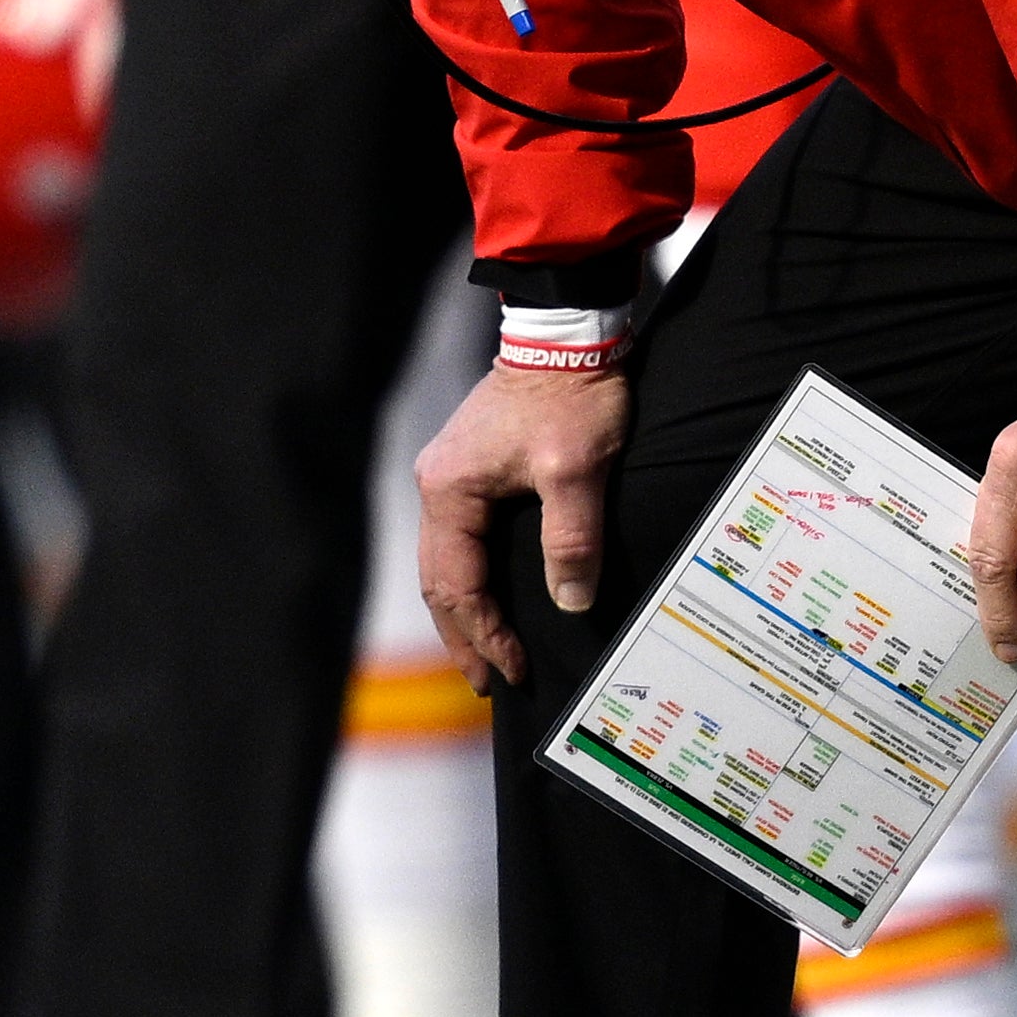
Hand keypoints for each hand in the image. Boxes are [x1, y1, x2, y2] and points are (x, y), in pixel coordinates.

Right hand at [412, 364, 631, 689]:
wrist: (569, 335)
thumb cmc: (571, 395)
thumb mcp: (578, 469)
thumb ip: (572, 538)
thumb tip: (570, 601)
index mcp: (451, 491)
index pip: (459, 585)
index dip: (485, 633)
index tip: (515, 669)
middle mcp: (439, 486)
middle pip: (439, 581)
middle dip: (463, 634)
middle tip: (489, 681)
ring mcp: (452, 476)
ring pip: (446, 562)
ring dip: (465, 610)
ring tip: (485, 652)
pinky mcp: (474, 468)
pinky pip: (462, 539)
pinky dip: (473, 577)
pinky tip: (491, 595)